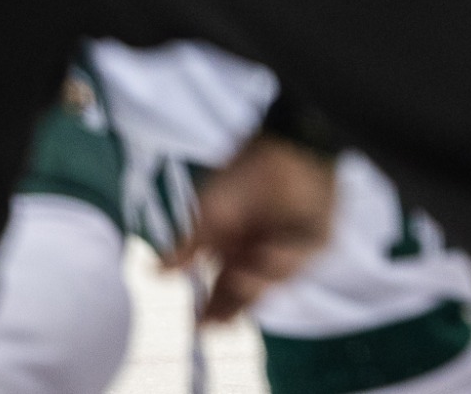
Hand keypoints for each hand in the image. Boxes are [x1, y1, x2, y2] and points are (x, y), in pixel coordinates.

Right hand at [163, 136, 336, 322]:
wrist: (285, 146)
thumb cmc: (242, 176)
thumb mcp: (208, 214)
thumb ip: (186, 247)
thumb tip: (153, 272)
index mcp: (235, 248)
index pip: (222, 287)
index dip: (211, 307)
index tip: (197, 324)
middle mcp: (261, 252)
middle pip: (248, 292)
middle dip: (233, 306)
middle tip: (219, 320)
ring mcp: (290, 247)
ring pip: (273, 280)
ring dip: (256, 282)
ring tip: (240, 275)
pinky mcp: (317, 238)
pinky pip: (301, 258)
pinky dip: (284, 259)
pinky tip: (268, 250)